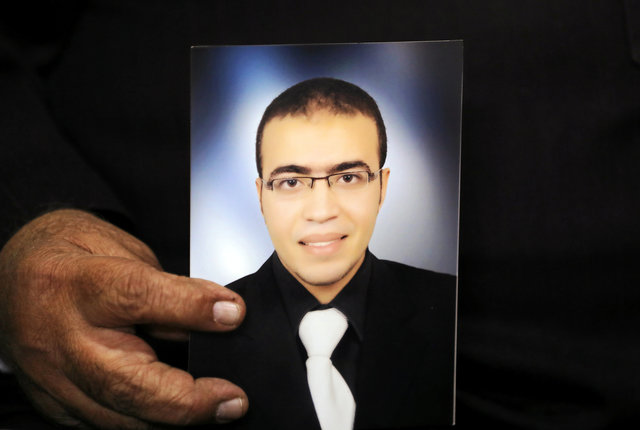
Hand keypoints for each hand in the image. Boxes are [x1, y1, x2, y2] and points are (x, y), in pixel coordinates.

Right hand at [0, 209, 247, 428]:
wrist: (14, 276)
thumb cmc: (72, 255)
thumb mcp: (122, 250)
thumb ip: (164, 289)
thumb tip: (216, 318)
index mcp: (76, 283)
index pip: (138, 297)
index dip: (191, 308)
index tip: (234, 315)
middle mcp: (60, 337)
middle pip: (124, 382)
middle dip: (186, 400)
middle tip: (232, 400)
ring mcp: (53, 377)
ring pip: (117, 416)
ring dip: (174, 421)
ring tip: (219, 409)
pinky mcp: (53, 402)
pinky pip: (105, 424)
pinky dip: (147, 423)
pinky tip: (176, 415)